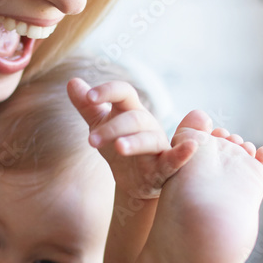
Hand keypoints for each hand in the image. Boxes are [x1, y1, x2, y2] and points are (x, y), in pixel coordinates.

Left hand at [67, 78, 195, 198]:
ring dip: (134, 142)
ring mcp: (157, 145)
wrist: (134, 181)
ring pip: (148, 139)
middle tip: (90, 141)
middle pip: (133, 118)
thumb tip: (72, 81)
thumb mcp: (101, 125)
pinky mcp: (166, 167)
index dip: (107, 91)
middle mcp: (146, 124)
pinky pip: (176, 158)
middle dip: (111, 128)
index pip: (122, 92)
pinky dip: (184, 153)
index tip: (88, 96)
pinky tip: (190, 147)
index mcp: (130, 111)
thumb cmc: (119, 146)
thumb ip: (87, 106)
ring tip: (118, 147)